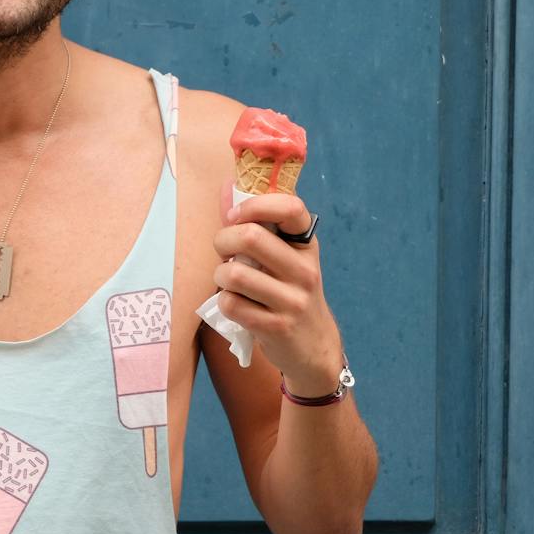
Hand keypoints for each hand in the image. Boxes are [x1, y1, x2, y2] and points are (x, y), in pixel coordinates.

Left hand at [210, 177, 345, 393]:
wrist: (313, 347)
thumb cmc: (290, 293)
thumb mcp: (286, 258)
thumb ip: (257, 224)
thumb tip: (225, 187)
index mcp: (307, 245)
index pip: (290, 207)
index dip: (255, 204)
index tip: (235, 216)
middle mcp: (305, 270)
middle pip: (250, 237)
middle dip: (223, 240)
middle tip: (224, 251)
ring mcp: (292, 301)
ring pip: (234, 273)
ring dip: (220, 275)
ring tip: (229, 281)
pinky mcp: (276, 327)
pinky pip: (231, 304)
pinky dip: (225, 302)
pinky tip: (236, 304)